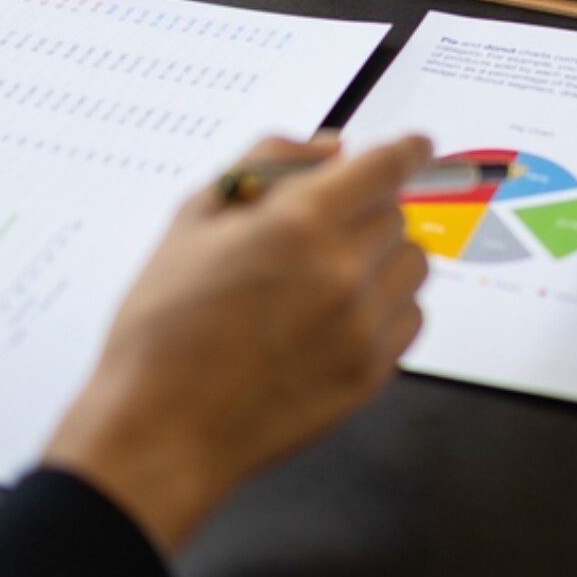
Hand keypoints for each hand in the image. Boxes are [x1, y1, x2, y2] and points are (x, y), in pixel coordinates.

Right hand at [44, 134, 432, 550]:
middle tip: (324, 230)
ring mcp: (361, 325)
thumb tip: (331, 148)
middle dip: (367, 210)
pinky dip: (387, 307)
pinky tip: (339, 317)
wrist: (159, 429)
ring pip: (412, 262)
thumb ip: (267, 164)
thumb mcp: (193, 221)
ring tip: (331, 276)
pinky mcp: (371, 372)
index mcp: (297, 222)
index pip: (384, 167)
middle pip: (395, 212)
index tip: (416, 146)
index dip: (405, 149)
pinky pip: (410, 317)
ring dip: (383, 256)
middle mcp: (341, 269)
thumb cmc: (164, 326)